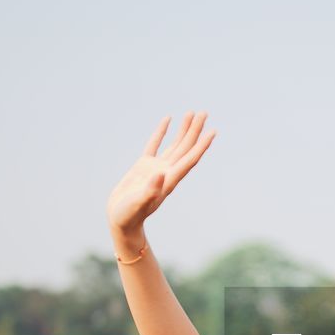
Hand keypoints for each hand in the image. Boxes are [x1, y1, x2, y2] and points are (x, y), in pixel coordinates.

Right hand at [106, 112, 216, 234]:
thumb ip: (150, 190)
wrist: (121, 220)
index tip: (213, 132)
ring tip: (191, 113)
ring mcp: (156, 168)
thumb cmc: (129, 215)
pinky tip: (167, 120)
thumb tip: (160, 175)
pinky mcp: (143, 166)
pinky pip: (155, 145)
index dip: (202, 146)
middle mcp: (167, 172)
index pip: (190, 159)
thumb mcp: (139, 203)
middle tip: (204, 113)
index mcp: (169, 180)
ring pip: (174, 145)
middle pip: (186, 148)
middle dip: (195, 131)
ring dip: (184, 130)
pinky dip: (161, 132)